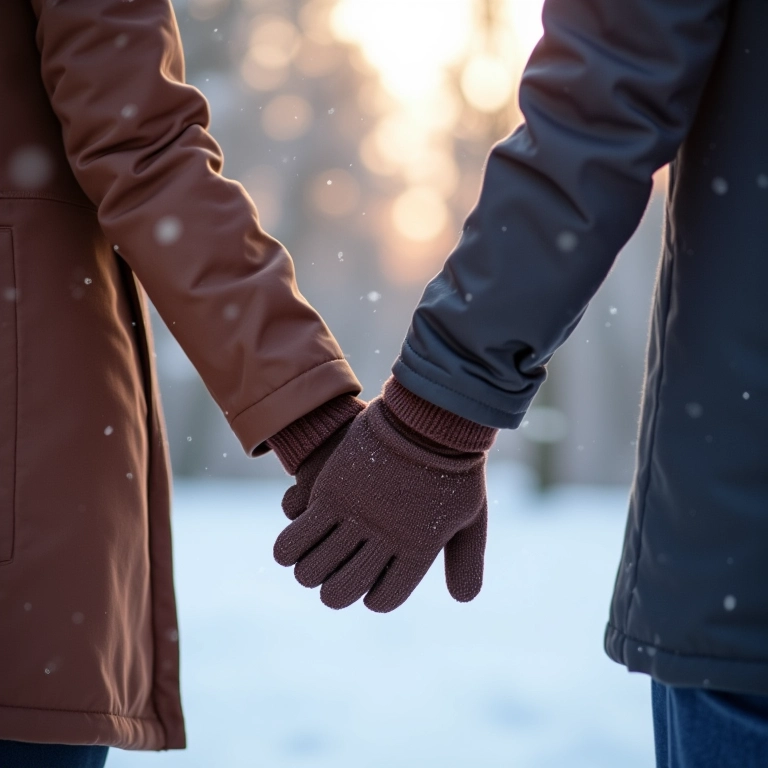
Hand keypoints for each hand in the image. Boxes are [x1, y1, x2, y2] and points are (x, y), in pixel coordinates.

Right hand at [273, 382, 495, 611]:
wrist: (430, 416)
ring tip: (310, 567)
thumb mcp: (470, 517)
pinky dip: (288, 550)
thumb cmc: (455, 468)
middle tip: (332, 580)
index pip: (384, 598)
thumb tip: (463, 600)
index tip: (371, 588)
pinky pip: (297, 538)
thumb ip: (465, 561)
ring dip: (308, 573)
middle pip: (341, 591)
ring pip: (313, 570)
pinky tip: (290, 550)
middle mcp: (385, 540)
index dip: (373, 598)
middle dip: (333, 592)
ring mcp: (356, 516)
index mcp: (418, 550)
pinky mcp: (331, 493)